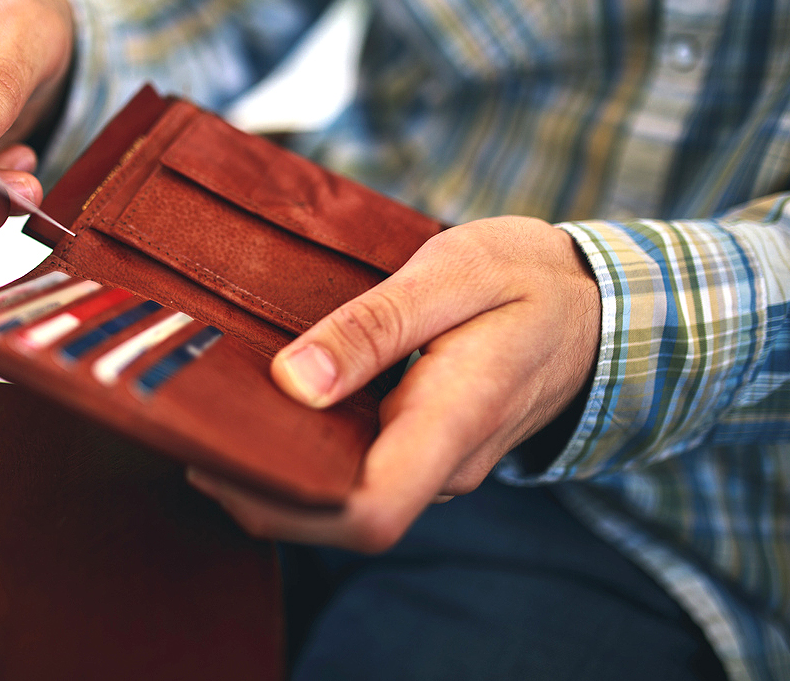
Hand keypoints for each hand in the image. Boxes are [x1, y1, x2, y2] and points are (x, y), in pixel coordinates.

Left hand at [187, 217, 600, 552]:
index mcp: (454, 420)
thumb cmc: (525, 275)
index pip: (368, 512)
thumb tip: (294, 383)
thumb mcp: (452, 273)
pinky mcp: (429, 448)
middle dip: (258, 491)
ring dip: (278, 472)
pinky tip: (269, 410)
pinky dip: (307, 453)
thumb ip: (375, 327)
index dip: (282, 505)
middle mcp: (445, 462)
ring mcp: (439, 462)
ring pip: (345, 497)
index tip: (215, 458)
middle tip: (193, 428)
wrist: (596, 302)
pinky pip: (360, 470)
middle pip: (338, 516)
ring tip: (217, 413)